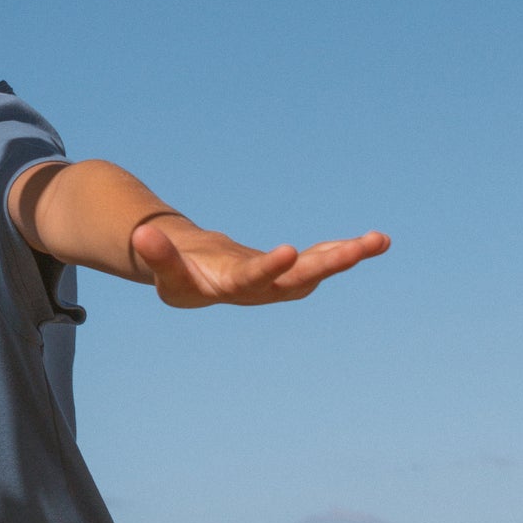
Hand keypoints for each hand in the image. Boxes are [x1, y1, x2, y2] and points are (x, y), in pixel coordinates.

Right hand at [131, 219, 389, 306]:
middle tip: (355, 250)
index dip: (269, 268)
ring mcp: (280, 281)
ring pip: (316, 269)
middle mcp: (263, 290)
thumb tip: (142, 233)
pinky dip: (342, 249)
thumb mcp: (164, 267)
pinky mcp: (290, 271)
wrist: (195, 279)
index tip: (290, 251)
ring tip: (379, 240)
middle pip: (297, 280)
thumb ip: (156, 253)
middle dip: (326, 264)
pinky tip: (372, 241)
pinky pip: (320, 259)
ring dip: (345, 255)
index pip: (252, 280)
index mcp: (230, 288)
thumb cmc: (176, 272)